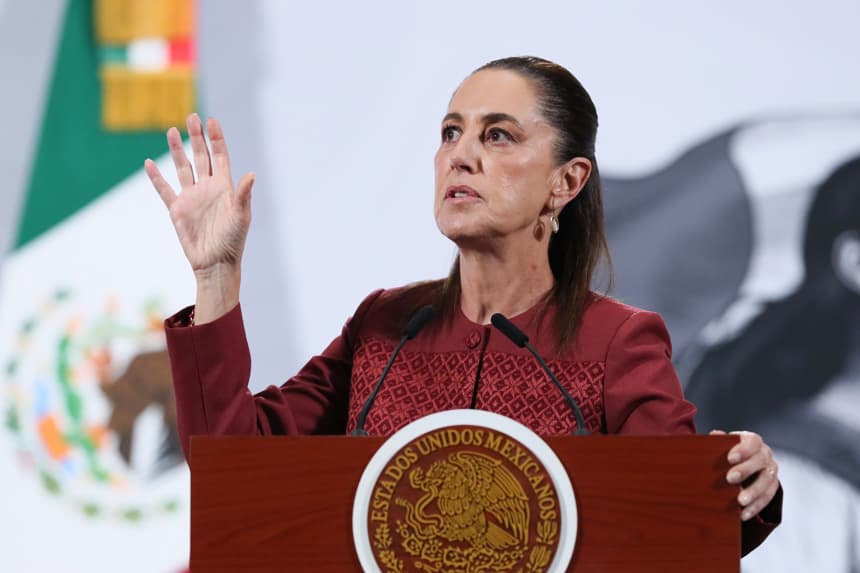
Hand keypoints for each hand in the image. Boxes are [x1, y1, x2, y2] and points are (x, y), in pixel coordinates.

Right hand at [144, 114, 254, 275]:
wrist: (215, 264)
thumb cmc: (233, 241)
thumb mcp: (241, 217)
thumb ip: (243, 195)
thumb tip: (251, 174)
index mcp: (224, 187)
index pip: (220, 156)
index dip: (216, 139)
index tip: (212, 120)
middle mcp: (207, 188)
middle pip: (200, 156)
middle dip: (196, 137)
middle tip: (192, 117)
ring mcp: (191, 197)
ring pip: (182, 167)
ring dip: (177, 150)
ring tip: (171, 130)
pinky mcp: (177, 210)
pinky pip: (164, 189)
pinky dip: (156, 177)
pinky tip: (149, 163)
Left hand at [710, 430, 778, 520]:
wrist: (744, 463)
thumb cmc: (729, 452)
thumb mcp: (724, 445)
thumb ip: (719, 441)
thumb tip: (715, 435)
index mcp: (753, 441)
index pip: (753, 441)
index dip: (743, 449)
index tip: (730, 458)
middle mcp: (765, 454)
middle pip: (760, 461)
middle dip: (745, 470)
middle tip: (730, 479)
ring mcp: (771, 471)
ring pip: (767, 481)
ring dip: (753, 492)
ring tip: (740, 501)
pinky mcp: (773, 486)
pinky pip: (767, 497)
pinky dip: (755, 507)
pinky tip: (743, 514)